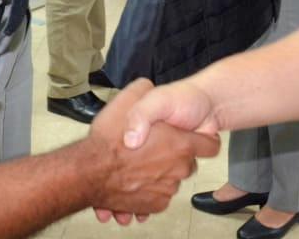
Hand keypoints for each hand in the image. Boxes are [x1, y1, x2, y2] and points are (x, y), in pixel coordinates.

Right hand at [88, 79, 219, 222]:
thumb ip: (146, 94)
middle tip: (152, 148)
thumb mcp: (130, 101)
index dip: (202, 139)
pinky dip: (150, 191)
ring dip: (160, 174)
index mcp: (180, 144)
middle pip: (188, 163)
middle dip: (174, 156)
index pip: (211, 146)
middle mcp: (179, 169)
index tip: (190, 136)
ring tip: (137, 165)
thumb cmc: (108, 138)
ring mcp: (168, 190)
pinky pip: (160, 197)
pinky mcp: (155, 205)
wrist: (87, 172)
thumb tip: (154, 92)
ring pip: (172, 180)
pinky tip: (133, 179)